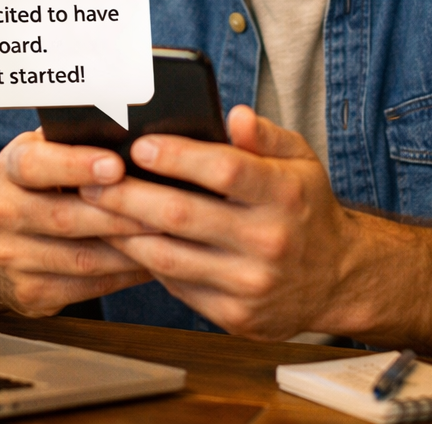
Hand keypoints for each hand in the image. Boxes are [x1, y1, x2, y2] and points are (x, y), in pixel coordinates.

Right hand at [0, 129, 152, 316]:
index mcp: (9, 167)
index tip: (117, 165)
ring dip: (129, 250)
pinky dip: (123, 276)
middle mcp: (3, 212)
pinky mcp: (29, 292)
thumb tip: (136, 134)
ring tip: (166, 237)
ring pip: (81, 258)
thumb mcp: (50, 151)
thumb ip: (80, 141)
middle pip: (64, 216)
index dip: (76, 165)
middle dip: (119, 213)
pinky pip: (85, 287)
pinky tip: (150, 262)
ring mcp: (12, 257)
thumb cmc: (44, 183)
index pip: (35, 164)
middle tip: (163, 207)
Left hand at [79, 105, 364, 339]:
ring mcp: (251, 283)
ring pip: (169, 256)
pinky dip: (146, 262)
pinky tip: (125, 241)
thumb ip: (266, 135)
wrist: (338, 278)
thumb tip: (235, 114)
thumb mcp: (301, 160)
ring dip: (125, 232)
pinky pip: (178, 285)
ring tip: (96, 208)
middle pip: (183, 214)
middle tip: (93, 178)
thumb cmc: (306, 207)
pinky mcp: (236, 316)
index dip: (178, 156)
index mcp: (284, 194)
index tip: (140, 144)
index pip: (224, 170)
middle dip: (129, 194)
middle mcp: (268, 240)